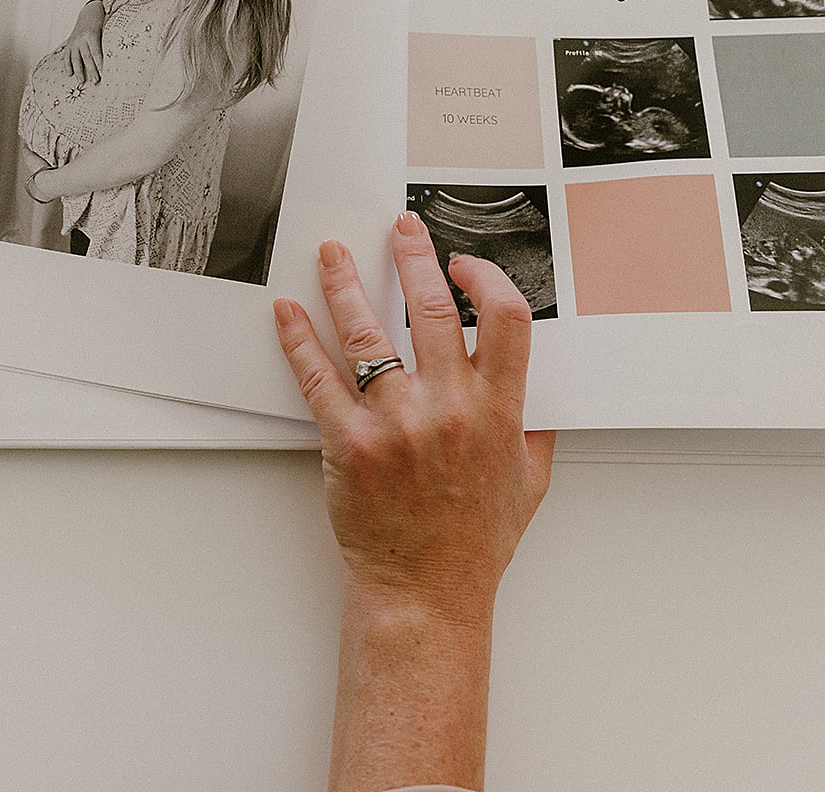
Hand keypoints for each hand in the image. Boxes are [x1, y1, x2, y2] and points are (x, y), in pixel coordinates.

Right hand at [57, 0, 105, 84]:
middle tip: (95, 81)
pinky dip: (67, 65)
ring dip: (78, 71)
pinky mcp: (70, 42)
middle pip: (86, 57)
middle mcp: (81, 38)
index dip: (99, 63)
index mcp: (91, 34)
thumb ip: (109, 39)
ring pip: (75, 58)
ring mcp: (74, 41)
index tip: (103, 73)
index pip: (96, 51)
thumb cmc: (102, 21)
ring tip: (81, 82)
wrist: (90, 11)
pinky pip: (67, 55)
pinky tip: (69, 74)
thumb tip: (117, 55)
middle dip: (91, 70)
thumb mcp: (107, 27)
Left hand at [273, 211, 554, 624]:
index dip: (485, 279)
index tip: (464, 265)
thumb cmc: (473, 545)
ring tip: (332, 254)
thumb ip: (533, 428)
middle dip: (414, 257)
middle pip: (431, 308)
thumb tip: (536, 387)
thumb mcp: (528, 483)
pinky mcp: (349, 444)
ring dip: (346, 282)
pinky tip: (288, 314)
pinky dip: (299, 340)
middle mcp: (449, 409)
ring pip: (367, 332)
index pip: (505, 319)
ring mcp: (396, 424)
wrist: (426, 595)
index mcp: (498, 412)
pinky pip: (318, 378)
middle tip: (401, 230)